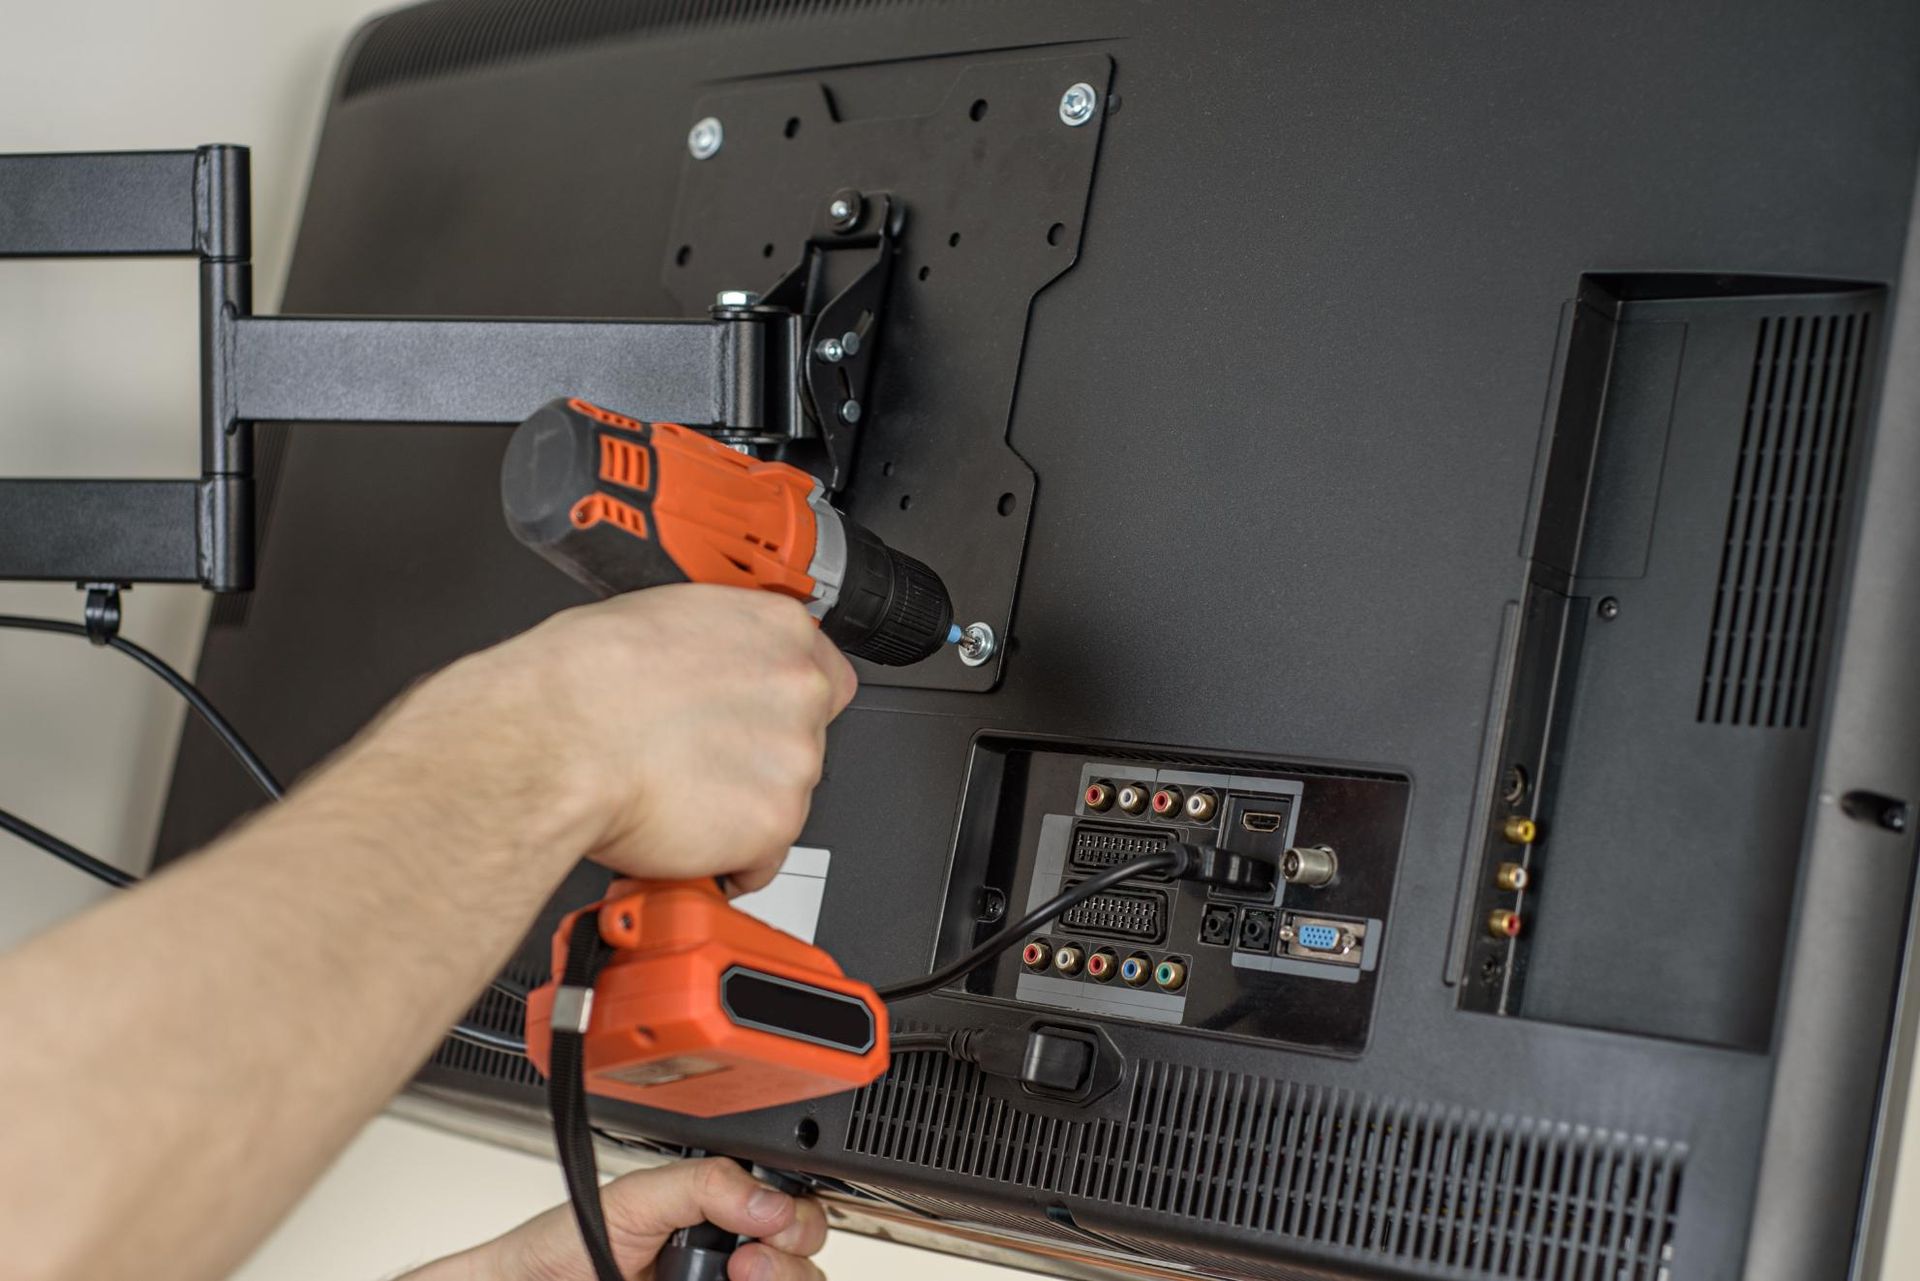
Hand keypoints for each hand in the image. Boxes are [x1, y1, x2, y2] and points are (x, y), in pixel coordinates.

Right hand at [361, 585, 856, 892]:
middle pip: (804, 738)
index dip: (780, 708)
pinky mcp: (774, 824)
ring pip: (785, 798)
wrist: (553, 742)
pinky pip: (763, 858)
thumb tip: (705, 663)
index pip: (822, 671)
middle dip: (757, 758)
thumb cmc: (579, 681)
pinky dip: (727, 861)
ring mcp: (794, 758)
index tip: (757, 720)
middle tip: (698, 762)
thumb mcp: (656, 620)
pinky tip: (682, 836)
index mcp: (775, 628)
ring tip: (676, 798)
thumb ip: (712, 645)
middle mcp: (798, 688)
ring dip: (740, 808)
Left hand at [402, 1158, 827, 1280]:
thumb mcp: (639, 1197)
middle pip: (801, 1264)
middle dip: (789, 1257)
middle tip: (747, 1260)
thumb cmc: (565, 1245)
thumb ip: (707, 1184)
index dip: (797, 1221)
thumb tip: (769, 1202)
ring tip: (735, 1277)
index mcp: (719, 1217)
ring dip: (778, 1279)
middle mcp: (726, 1263)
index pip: (792, 1217)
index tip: (775, 1225)